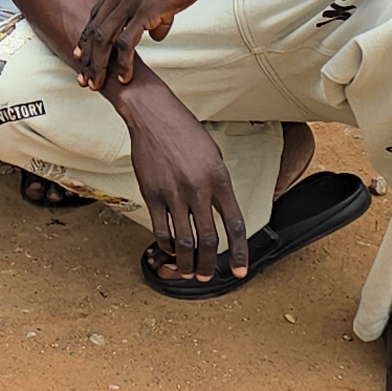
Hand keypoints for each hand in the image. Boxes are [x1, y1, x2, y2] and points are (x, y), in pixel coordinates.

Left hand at [73, 0, 211, 86]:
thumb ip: (155, 11)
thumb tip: (154, 34)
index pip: (97, 11)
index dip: (88, 34)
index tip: (82, 52)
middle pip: (95, 27)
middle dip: (87, 55)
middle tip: (84, 75)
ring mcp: (130, 0)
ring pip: (105, 37)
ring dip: (99, 63)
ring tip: (97, 82)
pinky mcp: (145, 10)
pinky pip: (127, 42)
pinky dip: (123, 62)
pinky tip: (124, 75)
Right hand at [114, 74, 251, 285]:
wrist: (153, 115)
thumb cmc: (185, 131)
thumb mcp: (213, 156)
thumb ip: (218, 186)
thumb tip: (218, 214)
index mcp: (219, 179)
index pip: (234, 224)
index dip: (239, 252)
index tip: (239, 271)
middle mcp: (198, 188)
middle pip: (208, 239)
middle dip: (209, 264)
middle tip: (207, 276)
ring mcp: (173, 192)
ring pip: (184, 240)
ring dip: (187, 262)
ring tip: (188, 272)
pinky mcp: (152, 193)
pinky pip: (161, 229)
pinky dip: (167, 245)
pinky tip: (170, 249)